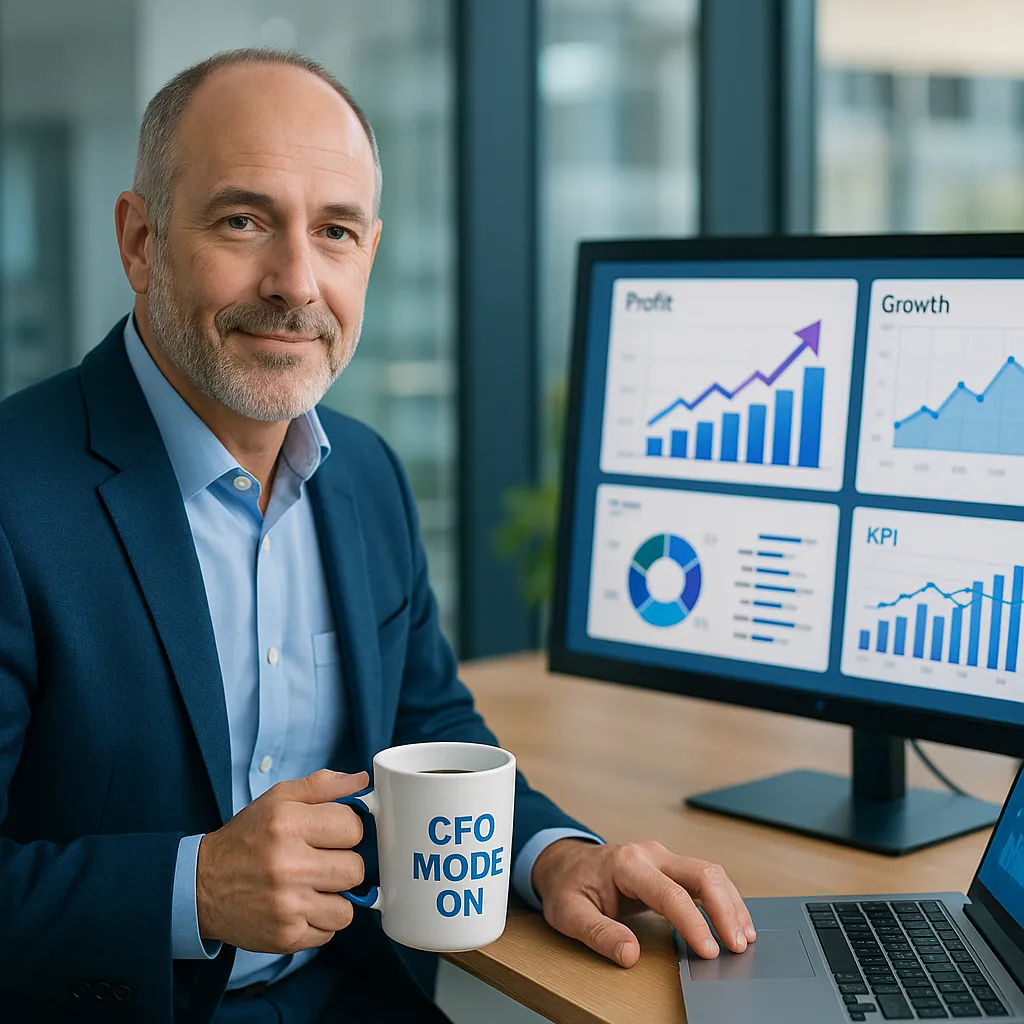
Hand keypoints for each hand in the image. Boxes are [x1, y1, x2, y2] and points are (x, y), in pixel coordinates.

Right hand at [196, 768, 367, 953]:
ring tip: (312, 887)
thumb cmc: (246, 839)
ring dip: (335, 898)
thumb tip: (362, 781)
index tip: (331, 833)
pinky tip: (300, 907)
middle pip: (356, 869)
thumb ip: (322, 786)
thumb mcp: (278, 799)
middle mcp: (288, 866)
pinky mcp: (285, 937)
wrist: (201, 886)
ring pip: (348, 907)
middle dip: (343, 864)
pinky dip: (319, 921)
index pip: (353, 827)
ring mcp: (287, 906)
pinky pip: (329, 932)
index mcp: (289, 824)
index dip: (346, 829)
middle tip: (321, 861)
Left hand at [531, 838, 754, 967]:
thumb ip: (598, 933)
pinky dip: (723, 899)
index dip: (694, 923)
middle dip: (725, 908)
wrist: (564, 862)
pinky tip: (734, 922)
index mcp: (627, 864)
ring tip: (744, 938)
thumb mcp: (569, 914)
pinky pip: (703, 878)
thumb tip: (630, 954)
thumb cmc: (567, 886)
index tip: (710, 951)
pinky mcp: (668, 867)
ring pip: (709, 872)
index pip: (670, 893)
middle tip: (737, 945)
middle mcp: (650, 855)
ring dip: (730, 903)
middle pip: (701, 873)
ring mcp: (662, 858)